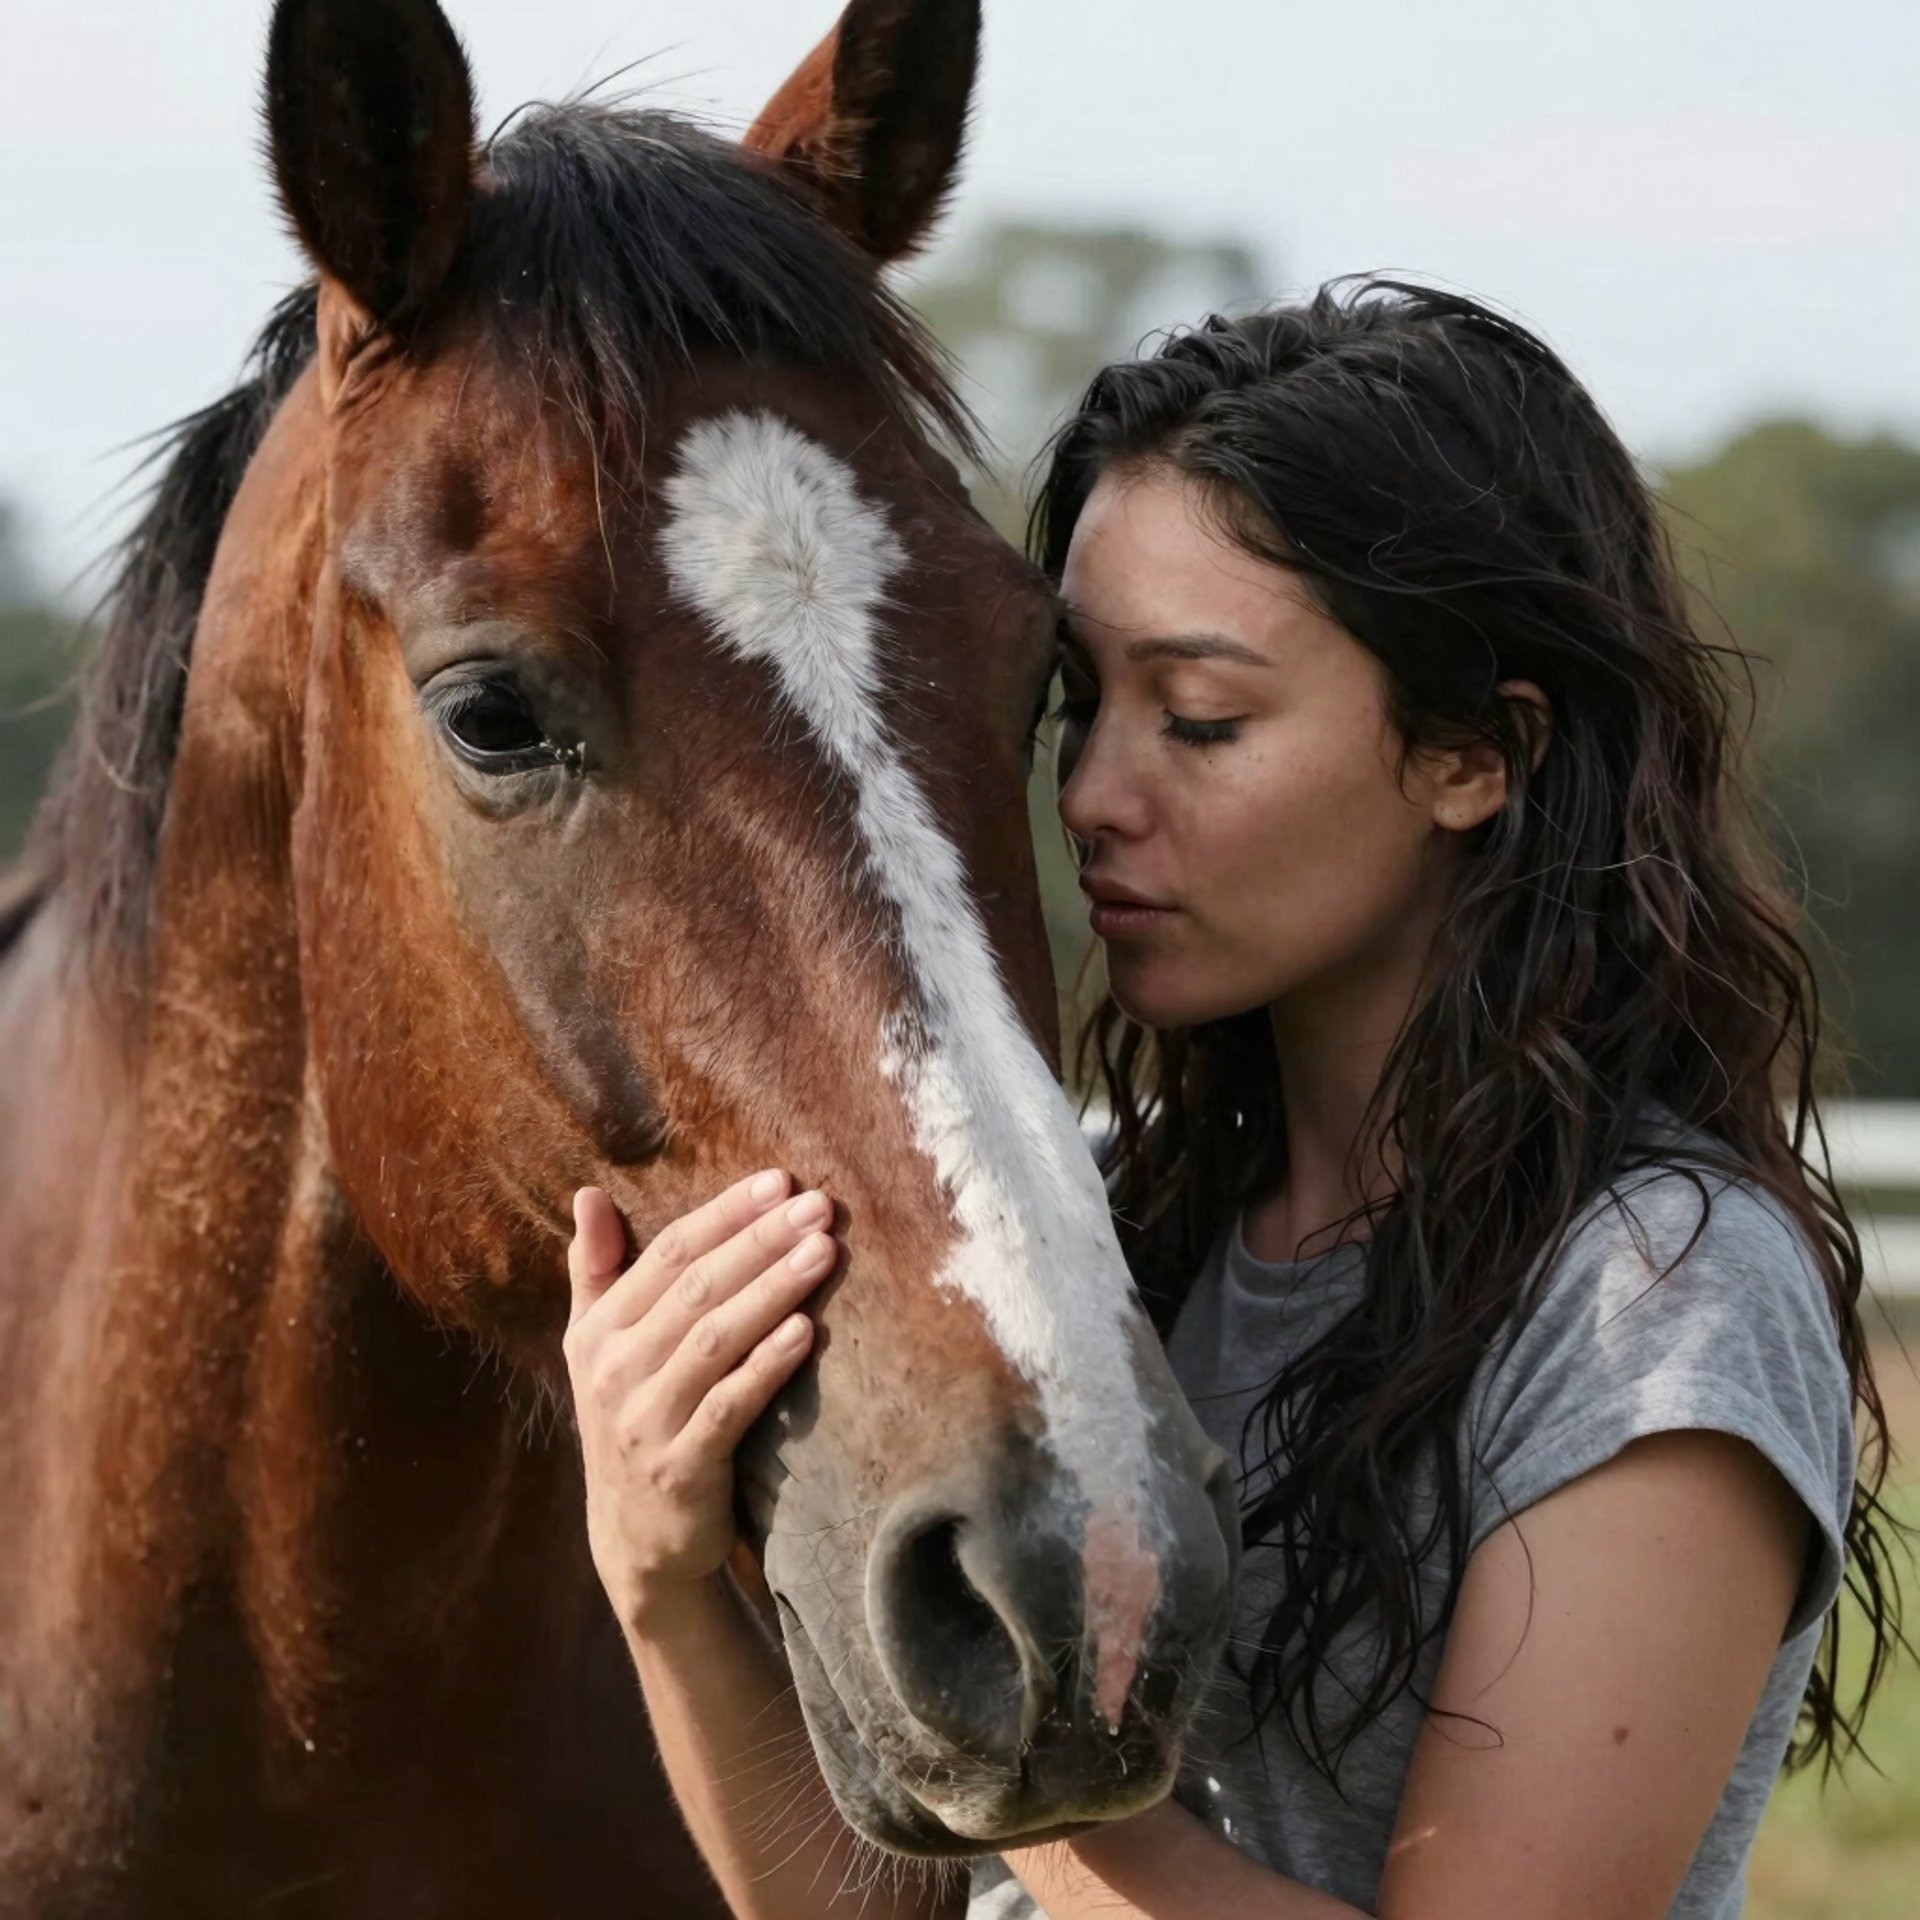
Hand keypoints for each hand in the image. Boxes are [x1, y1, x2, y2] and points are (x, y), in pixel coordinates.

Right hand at [564, 1170, 837, 1628]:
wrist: (636, 1542)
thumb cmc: (631, 1420)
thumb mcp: (597, 1347)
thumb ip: (596, 1270)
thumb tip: (588, 1192)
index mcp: (598, 1330)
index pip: (667, 1252)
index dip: (725, 1214)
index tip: (779, 1181)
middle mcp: (614, 1370)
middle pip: (696, 1288)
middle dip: (761, 1241)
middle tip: (818, 1205)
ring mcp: (644, 1421)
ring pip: (715, 1339)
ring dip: (773, 1289)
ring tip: (824, 1252)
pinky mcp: (680, 1469)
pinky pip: (729, 1406)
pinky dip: (767, 1365)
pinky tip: (805, 1331)